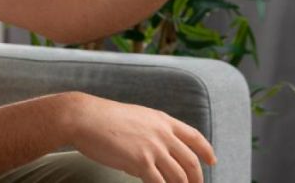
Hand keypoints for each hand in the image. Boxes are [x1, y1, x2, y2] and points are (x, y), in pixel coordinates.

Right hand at [67, 93, 215, 182]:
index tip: (212, 161)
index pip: (194, 136)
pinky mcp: (141, 161)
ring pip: (178, 176)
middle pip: (190, 161)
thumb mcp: (134, 117)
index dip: (206, 150)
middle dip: (196, 179)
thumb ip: (149, 133)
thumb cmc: (101, 118)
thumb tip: (153, 157)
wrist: (82, 117)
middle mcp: (162, 133)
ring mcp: (153, 147)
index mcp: (161, 120)